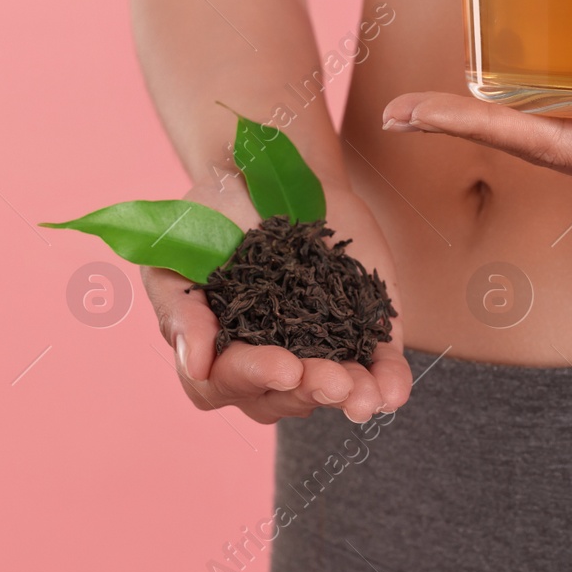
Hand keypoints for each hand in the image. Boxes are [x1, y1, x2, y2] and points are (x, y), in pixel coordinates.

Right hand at [139, 177, 412, 424]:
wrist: (267, 175)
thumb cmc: (211, 216)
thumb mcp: (180, 252)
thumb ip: (181, 309)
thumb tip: (196, 364)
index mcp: (216, 347)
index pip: (226, 382)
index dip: (253, 378)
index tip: (282, 364)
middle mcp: (266, 360)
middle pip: (282, 397)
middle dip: (308, 390)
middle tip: (332, 378)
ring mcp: (316, 350)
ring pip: (330, 392)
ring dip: (349, 397)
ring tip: (364, 394)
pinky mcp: (360, 332)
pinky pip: (376, 370)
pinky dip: (386, 384)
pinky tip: (392, 391)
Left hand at [382, 35, 571, 210]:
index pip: (549, 147)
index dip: (476, 130)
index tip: (411, 115)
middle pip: (535, 142)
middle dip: (464, 126)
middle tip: (394, 107)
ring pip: (558, 128)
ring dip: (494, 114)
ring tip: (432, 97)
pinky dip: (544, 96)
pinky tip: (517, 76)